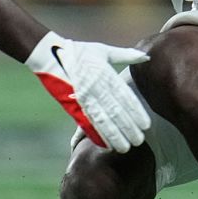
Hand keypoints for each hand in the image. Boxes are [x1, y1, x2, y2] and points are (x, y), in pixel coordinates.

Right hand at [26, 31, 150, 152]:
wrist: (51, 56)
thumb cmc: (80, 52)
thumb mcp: (103, 50)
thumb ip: (126, 55)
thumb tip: (146, 57)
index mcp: (106, 74)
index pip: (125, 97)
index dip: (136, 112)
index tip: (146, 124)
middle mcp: (96, 88)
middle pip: (116, 111)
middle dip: (128, 128)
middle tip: (139, 141)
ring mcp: (84, 98)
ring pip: (102, 120)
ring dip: (114, 135)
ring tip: (125, 147)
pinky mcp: (73, 105)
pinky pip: (87, 122)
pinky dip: (96, 135)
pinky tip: (106, 144)